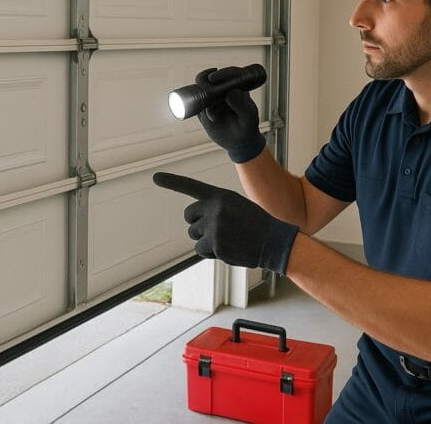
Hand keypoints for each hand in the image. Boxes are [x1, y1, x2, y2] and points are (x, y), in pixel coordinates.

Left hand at [153, 172, 298, 274]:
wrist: (275, 242)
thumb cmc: (255, 225)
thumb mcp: (236, 206)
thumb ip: (215, 209)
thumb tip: (194, 223)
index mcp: (220, 195)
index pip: (192, 187)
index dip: (172, 182)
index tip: (155, 177)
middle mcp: (215, 208)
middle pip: (189, 217)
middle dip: (198, 225)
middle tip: (218, 229)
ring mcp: (214, 226)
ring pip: (194, 235)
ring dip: (205, 240)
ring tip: (228, 239)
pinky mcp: (215, 243)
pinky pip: (201, 250)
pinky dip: (210, 253)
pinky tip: (228, 249)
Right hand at [194, 67, 265, 162]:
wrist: (239, 141)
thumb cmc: (247, 125)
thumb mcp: (248, 117)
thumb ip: (241, 104)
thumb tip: (232, 91)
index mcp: (236, 86)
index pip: (229, 74)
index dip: (221, 74)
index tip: (213, 78)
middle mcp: (222, 90)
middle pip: (209, 78)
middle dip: (204, 82)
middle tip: (206, 91)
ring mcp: (211, 99)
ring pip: (199, 92)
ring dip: (201, 99)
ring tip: (214, 118)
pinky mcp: (202, 110)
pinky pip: (193, 105)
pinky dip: (192, 107)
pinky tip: (200, 115)